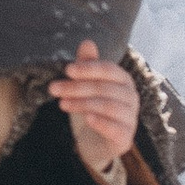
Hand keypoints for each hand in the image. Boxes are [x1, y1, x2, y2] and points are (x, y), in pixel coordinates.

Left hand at [49, 40, 139, 184]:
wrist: (97, 143)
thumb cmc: (92, 108)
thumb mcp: (87, 85)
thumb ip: (88, 65)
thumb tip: (87, 42)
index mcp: (123, 80)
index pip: (109, 69)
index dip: (88, 68)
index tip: (67, 70)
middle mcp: (131, 97)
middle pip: (104, 88)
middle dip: (77, 87)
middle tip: (54, 88)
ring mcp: (130, 117)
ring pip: (108, 106)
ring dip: (82, 103)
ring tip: (62, 103)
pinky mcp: (126, 137)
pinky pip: (116, 128)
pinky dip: (101, 122)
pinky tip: (86, 118)